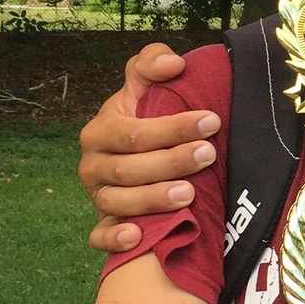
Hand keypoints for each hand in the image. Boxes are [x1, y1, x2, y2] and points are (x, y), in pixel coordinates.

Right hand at [78, 43, 221, 254]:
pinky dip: (114, 239)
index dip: (172, 127)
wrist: (137, 153)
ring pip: (118, 203)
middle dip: (171, 162)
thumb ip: (151, 64)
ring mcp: (97, 197)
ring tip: (190, 193)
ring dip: (153, 200)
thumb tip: (173, 64)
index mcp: (100, 131)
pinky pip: (100, 237)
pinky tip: (138, 236)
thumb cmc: (145, 118)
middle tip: (209, 154)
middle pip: (129, 169)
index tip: (211, 121)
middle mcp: (93, 165)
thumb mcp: (144, 86)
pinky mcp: (103, 224)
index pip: (134, 132)